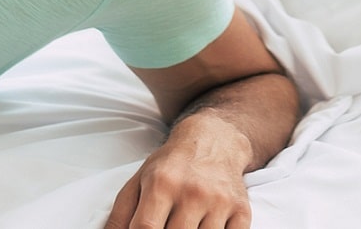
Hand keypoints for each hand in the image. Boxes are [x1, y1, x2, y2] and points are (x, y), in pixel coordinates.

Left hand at [104, 116, 253, 228]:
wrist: (215, 140)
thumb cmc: (171, 165)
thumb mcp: (138, 182)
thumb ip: (119, 216)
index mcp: (162, 184)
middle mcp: (192, 192)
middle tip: (168, 227)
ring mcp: (219, 202)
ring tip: (185, 224)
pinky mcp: (241, 210)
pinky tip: (205, 227)